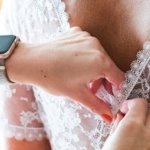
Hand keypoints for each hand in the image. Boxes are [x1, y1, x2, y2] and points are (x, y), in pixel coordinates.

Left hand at [8, 27, 123, 121]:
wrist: (30, 61)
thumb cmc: (52, 78)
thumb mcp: (77, 95)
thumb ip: (97, 106)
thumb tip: (109, 116)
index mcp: (101, 61)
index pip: (119, 77)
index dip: (118, 90)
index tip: (113, 98)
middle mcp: (97, 46)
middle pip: (109, 66)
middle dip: (104, 80)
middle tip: (93, 92)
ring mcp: (86, 37)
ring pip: (98, 55)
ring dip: (94, 69)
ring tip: (82, 81)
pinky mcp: (76, 32)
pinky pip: (87, 46)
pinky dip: (85, 56)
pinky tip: (73, 66)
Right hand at [86, 99, 149, 149]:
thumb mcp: (109, 139)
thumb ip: (119, 124)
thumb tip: (123, 116)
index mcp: (134, 125)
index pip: (141, 103)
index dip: (131, 104)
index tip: (124, 111)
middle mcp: (149, 134)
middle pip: (148, 115)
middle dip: (138, 116)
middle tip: (125, 125)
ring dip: (143, 130)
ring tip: (128, 143)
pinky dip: (146, 144)